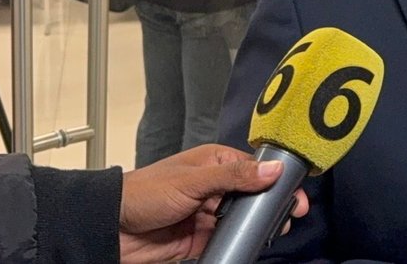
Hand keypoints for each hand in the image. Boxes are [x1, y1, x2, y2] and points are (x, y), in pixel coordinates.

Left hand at [118, 144, 310, 263]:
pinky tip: (249, 243)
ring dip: (256, 225)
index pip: (255, 168)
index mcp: (214, 163)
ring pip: (243, 219)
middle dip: (271, 205)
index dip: (277, 179)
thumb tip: (272, 170)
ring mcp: (208, 213)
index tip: (295, 192)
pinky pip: (227, 240)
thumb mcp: (193, 181)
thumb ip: (234, 177)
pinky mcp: (200, 238)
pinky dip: (238, 242)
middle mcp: (214, 186)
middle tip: (290, 215)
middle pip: (253, 195)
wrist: (111, 228)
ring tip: (274, 231)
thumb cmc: (143, 193)